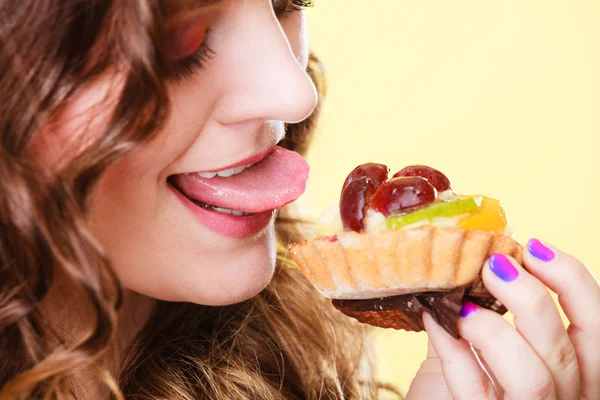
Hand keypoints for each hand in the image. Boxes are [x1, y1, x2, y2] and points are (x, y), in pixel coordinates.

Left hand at [405, 239, 599, 398]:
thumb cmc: (456, 390)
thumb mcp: (482, 351)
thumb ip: (485, 314)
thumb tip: (470, 262)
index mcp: (576, 378)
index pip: (598, 327)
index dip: (574, 282)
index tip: (536, 248)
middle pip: (566, 348)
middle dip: (530, 297)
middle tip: (493, 266)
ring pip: (533, 376)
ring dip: (494, 330)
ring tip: (462, 304)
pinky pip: (475, 387)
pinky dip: (452, 349)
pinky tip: (434, 320)